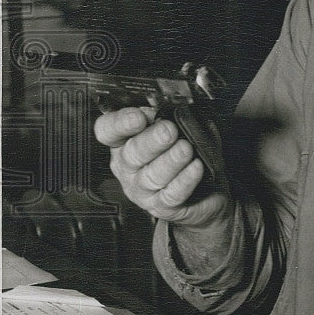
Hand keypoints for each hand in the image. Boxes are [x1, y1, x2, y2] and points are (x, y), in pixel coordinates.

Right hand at [94, 106, 228, 227]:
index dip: (119, 123)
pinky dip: (184, 180)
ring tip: (186, 149)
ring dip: (170, 161)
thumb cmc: (186, 155)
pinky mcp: (160, 207)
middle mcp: (128, 166)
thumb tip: (171, 107)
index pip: (108, 130)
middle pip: (131, 153)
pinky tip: (195, 168)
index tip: (138, 117)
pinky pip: (170, 194)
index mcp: (125, 141)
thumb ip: (168, 116)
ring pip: (151, 175)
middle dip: (151, 141)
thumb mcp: (176, 128)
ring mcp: (141, 189)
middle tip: (169, 131)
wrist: (205, 192)